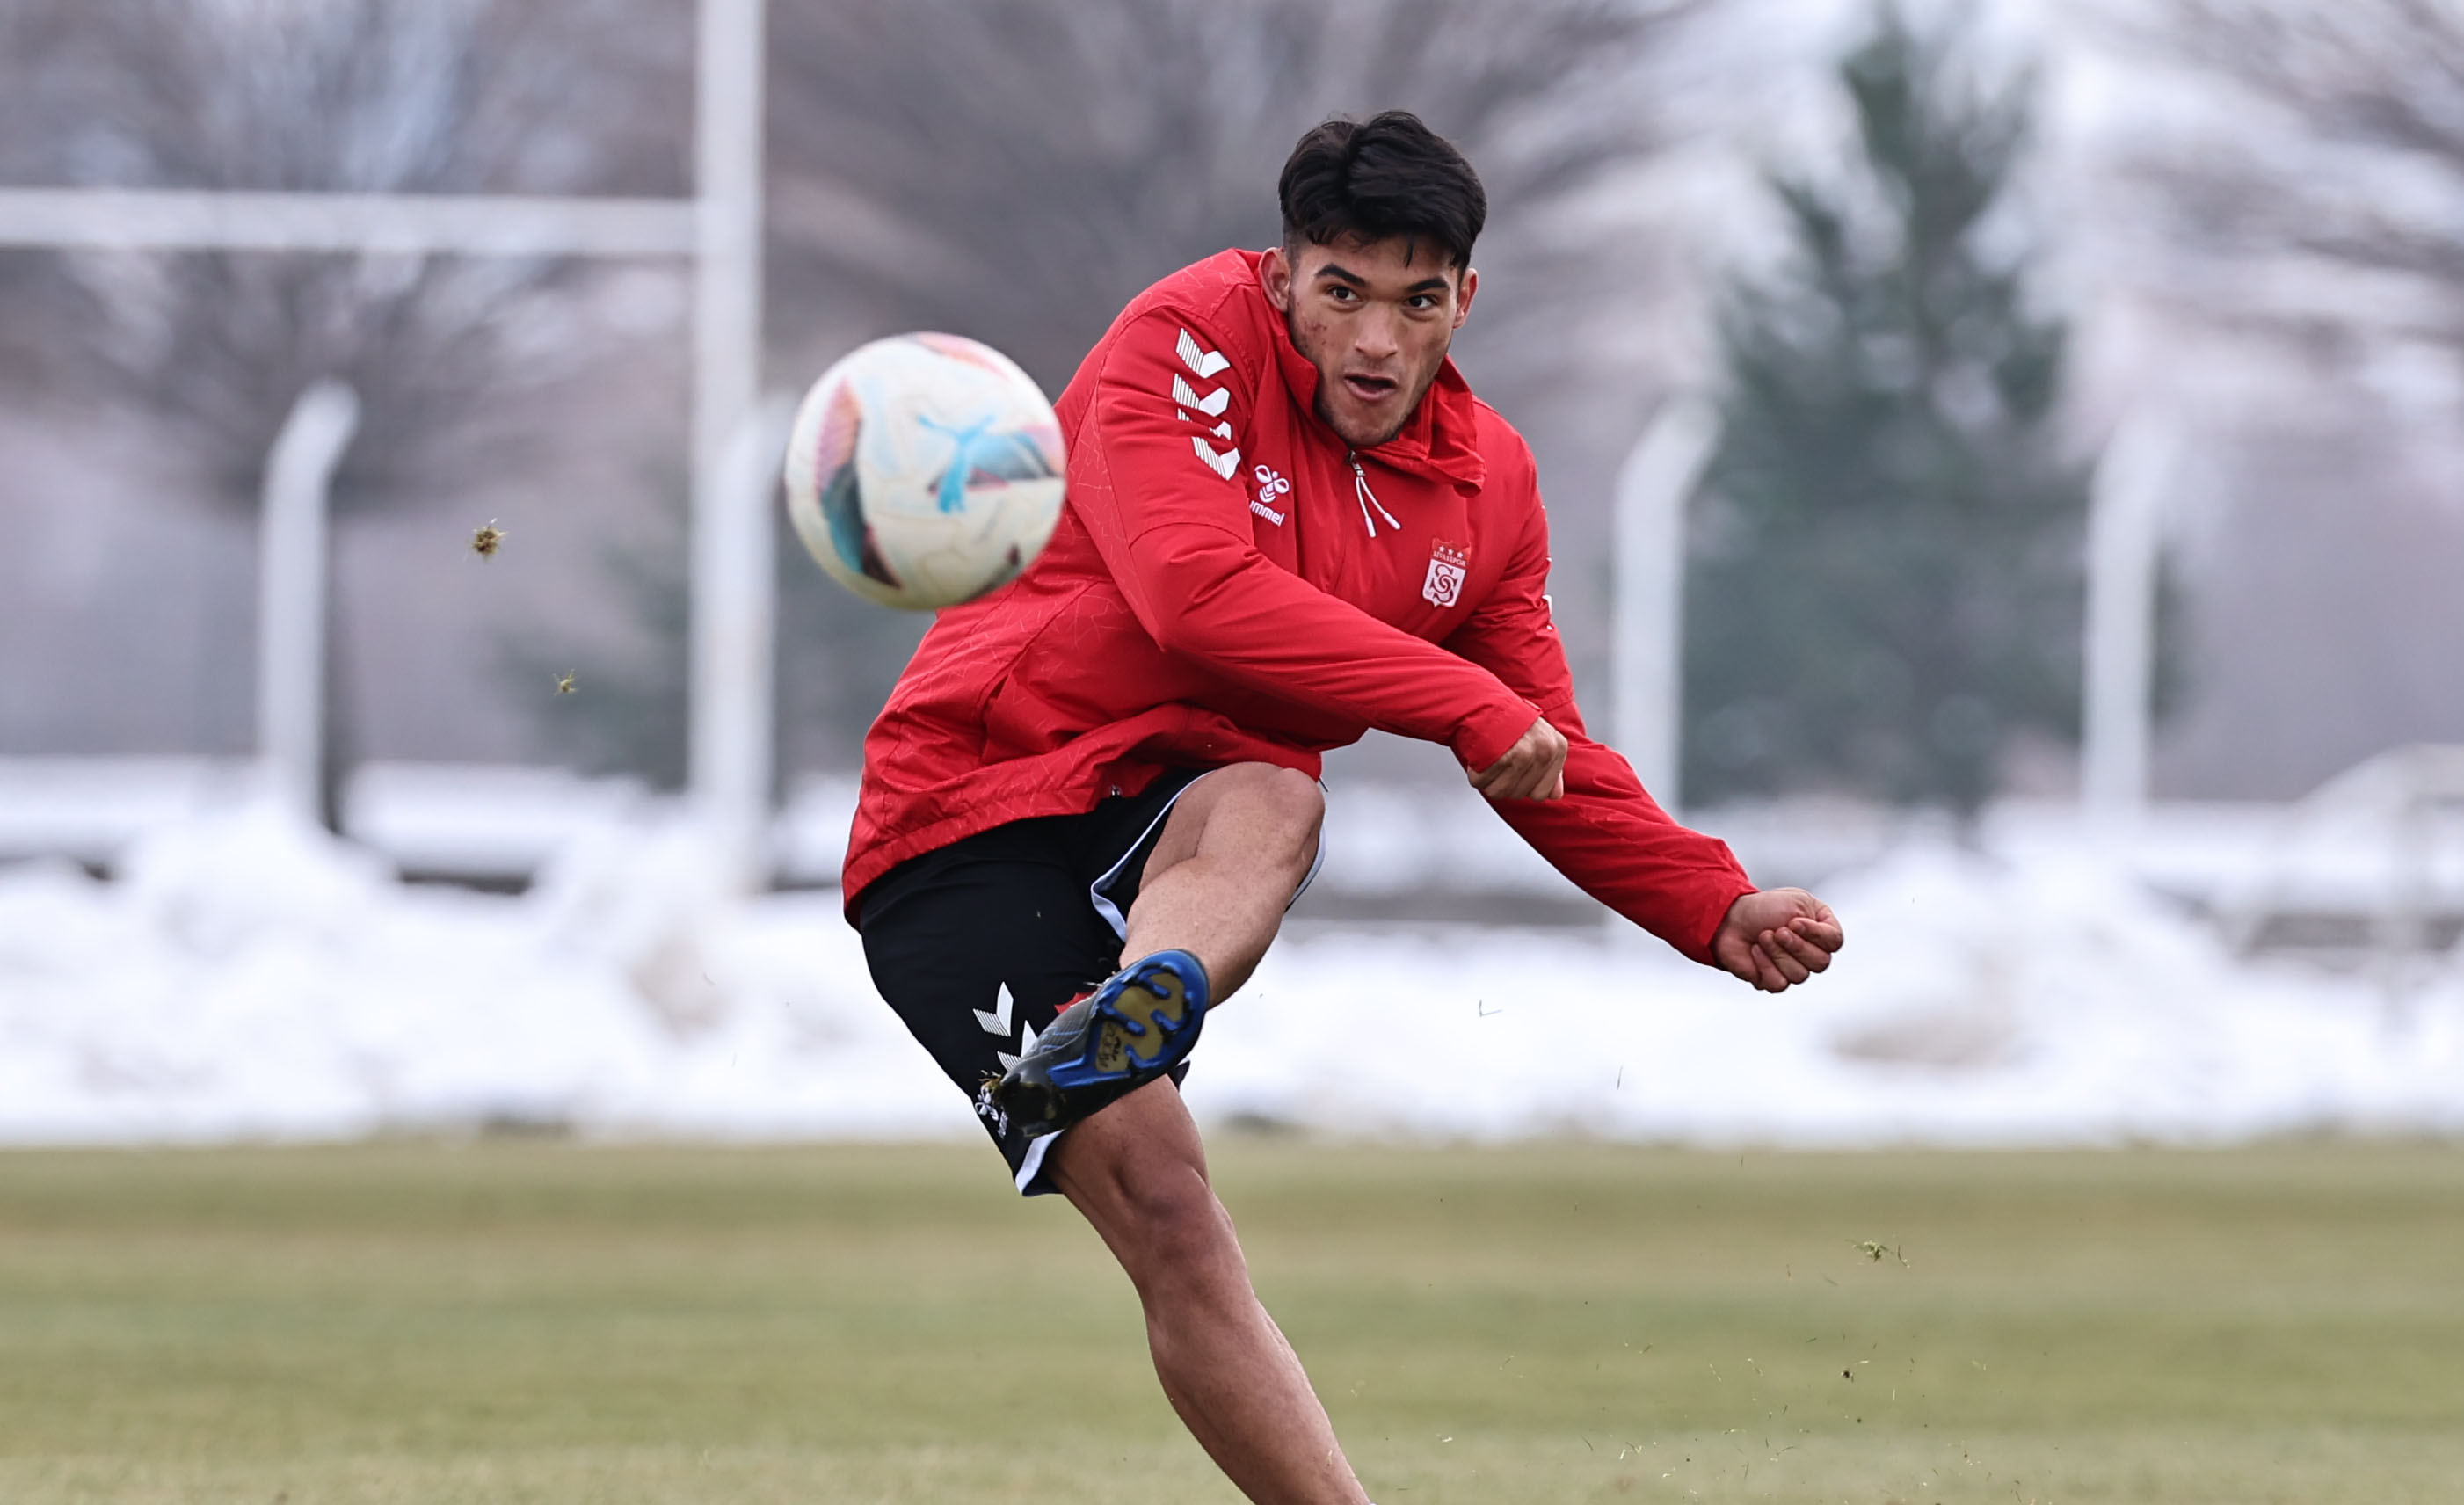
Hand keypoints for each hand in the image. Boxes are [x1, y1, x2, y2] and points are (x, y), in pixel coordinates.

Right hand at [1469, 716, 1567, 800]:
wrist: (1484, 700)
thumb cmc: (1510, 719)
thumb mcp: (1541, 739)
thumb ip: (1551, 770)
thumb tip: (1554, 795)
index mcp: (1557, 748)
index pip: (1541, 794)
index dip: (1523, 785)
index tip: (1515, 770)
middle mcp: (1544, 751)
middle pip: (1518, 794)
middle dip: (1503, 782)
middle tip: (1499, 761)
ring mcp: (1524, 754)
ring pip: (1499, 792)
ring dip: (1487, 779)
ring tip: (1489, 759)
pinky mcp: (1502, 756)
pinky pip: (1481, 782)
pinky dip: (1475, 773)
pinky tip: (1480, 756)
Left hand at [1712, 888, 1842, 992]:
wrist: (1730, 918)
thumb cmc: (1764, 907)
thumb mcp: (1798, 902)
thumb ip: (1820, 923)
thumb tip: (1821, 949)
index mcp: (1820, 929)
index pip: (1835, 942)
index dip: (1815, 935)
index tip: (1794, 922)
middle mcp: (1811, 951)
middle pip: (1821, 962)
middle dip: (1795, 945)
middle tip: (1777, 931)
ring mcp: (1793, 968)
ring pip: (1800, 975)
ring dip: (1777, 953)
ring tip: (1762, 937)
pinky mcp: (1773, 980)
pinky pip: (1779, 983)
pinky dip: (1764, 965)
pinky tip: (1755, 951)